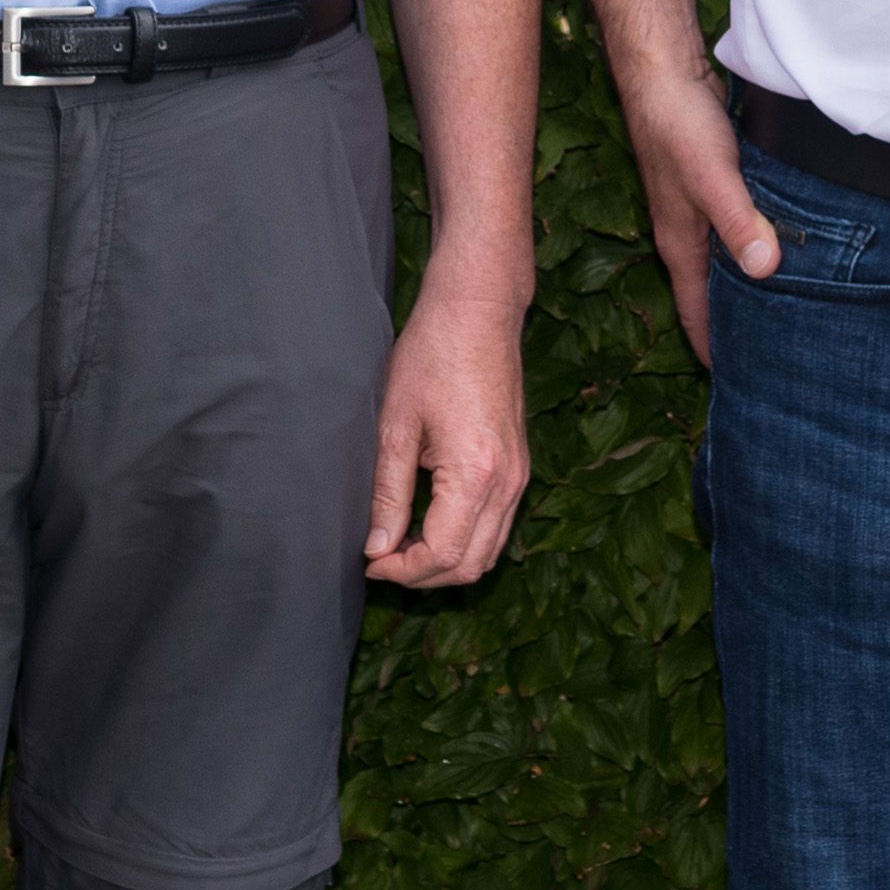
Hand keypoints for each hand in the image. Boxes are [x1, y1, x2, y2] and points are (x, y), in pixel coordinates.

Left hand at [370, 287, 531, 588]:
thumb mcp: (395, 426)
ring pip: (489, 552)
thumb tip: (377, 547)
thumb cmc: (432, 356)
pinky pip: (497, 526)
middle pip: (472, 565)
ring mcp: (520, 476)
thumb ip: (388, 493)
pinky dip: (464, 541)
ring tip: (400, 547)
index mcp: (476, 474)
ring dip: (445, 562)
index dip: (403, 571)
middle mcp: (508, 483)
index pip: (443, 554)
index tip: (369, 563)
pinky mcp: (519, 467)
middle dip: (424, 577)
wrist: (478, 313)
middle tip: (380, 561)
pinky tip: (427, 525)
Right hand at [607, 54, 775, 367]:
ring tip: (795, 313)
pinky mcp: (721, 187)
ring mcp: (704, 211)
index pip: (697, 314)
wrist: (664, 68)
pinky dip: (764, 246)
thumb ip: (737, 220)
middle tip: (782, 359)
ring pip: (732, 263)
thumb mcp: (711, 175)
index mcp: (682, 245)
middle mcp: (690, 236)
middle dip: (741, 328)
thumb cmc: (678, 121)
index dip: (715, 352)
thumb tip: (764, 270)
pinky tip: (793, 249)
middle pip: (717, 295)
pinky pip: (744, 230)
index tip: (743, 387)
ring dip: (755, 286)